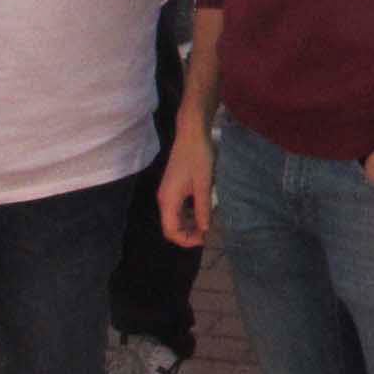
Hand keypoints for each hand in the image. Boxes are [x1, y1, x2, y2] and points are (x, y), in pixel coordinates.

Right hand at [157, 117, 212, 246]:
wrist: (191, 134)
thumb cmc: (198, 157)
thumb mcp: (204, 184)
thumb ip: (203, 208)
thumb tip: (205, 229)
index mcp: (168, 200)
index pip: (171, 231)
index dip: (186, 240)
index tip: (205, 239)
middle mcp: (164, 199)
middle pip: (172, 226)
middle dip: (189, 233)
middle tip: (209, 233)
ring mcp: (168, 193)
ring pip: (176, 217)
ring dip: (190, 224)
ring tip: (209, 223)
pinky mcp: (174, 187)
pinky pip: (179, 208)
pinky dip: (190, 213)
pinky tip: (204, 211)